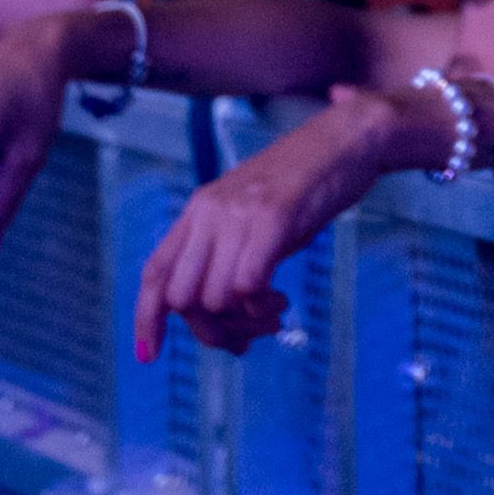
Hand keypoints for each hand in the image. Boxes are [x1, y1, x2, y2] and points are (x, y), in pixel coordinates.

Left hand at [132, 91, 414, 358]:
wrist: (348, 139)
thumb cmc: (306, 184)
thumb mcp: (254, 216)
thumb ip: (230, 254)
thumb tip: (223, 318)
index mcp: (199, 211)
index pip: (154, 272)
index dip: (146, 318)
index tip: (149, 356)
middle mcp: (210, 212)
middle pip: (181, 298)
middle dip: (211, 331)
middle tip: (247, 335)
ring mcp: (240, 214)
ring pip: (213, 298)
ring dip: (244, 323)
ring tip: (274, 314)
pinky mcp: (273, 217)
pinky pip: (247, 284)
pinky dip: (261, 307)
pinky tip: (281, 300)